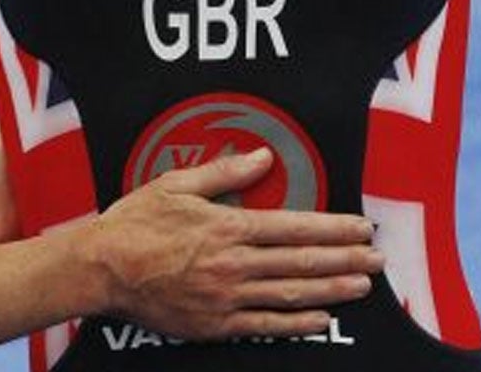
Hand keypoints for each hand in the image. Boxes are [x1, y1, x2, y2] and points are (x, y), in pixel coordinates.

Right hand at [87, 148, 379, 341]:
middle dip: (346, 261)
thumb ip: (224, 172)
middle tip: (377, 261)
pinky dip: (298, 323)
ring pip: (292, 294)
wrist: (102, 268)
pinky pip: (266, 324)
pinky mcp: (216, 324)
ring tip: (362, 287)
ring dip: (332, 290)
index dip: (334, 229)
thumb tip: (261, 157)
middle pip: (302, 262)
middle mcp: (233, 263)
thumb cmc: (135, 222)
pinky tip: (322, 319)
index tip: (361, 228)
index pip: (295, 227)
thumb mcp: (177, 183)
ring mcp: (226, 297)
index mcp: (227, 226)